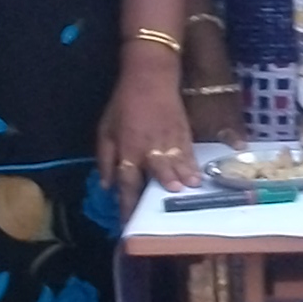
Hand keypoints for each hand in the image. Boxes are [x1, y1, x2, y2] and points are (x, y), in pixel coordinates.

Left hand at [97, 56, 202, 208]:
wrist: (149, 77)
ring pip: (175, 164)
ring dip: (181, 179)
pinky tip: (198, 178)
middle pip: (155, 174)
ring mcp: (167, 141)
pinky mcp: (182, 133)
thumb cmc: (123, 103)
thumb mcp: (105, 129)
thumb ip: (104, 158)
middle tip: (162, 210)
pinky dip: (193, 166)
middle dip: (159, 192)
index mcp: (127, 149)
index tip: (128, 224)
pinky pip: (187, 154)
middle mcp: (148, 148)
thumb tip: (106, 185)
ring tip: (187, 191)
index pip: (127, 183)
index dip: (127, 205)